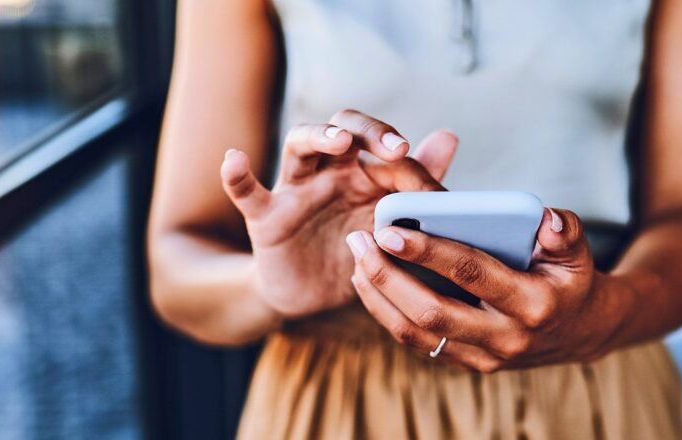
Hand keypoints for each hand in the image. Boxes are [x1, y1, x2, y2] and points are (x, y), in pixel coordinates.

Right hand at [221, 109, 457, 317]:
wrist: (314, 296)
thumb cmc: (357, 252)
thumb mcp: (390, 224)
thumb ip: (416, 182)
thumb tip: (448, 136)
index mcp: (363, 172)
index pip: (384, 146)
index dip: (409, 161)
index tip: (433, 190)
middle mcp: (330, 171)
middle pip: (343, 129)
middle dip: (369, 132)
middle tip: (397, 149)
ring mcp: (296, 191)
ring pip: (300, 146)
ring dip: (317, 137)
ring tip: (337, 141)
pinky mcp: (267, 218)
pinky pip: (247, 192)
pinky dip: (237, 176)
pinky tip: (234, 159)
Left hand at [347, 208, 628, 371]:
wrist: (578, 332)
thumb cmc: (568, 279)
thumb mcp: (577, 250)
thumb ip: (565, 230)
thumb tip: (547, 220)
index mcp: (532, 303)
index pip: (472, 274)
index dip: (429, 252)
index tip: (389, 230)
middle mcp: (505, 337)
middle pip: (432, 312)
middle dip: (387, 276)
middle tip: (359, 240)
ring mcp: (483, 357)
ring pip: (417, 333)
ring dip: (379, 296)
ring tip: (356, 259)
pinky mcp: (466, 363)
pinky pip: (418, 343)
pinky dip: (388, 314)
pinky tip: (369, 283)